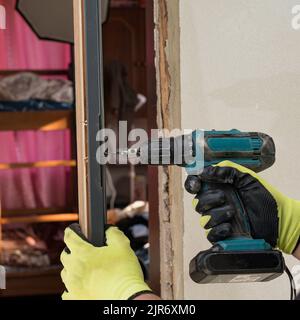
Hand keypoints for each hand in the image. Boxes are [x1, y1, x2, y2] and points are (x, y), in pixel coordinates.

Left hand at [61, 224, 150, 299]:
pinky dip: (72, 288)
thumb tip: (109, 230)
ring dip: (71, 268)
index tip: (73, 230)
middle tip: (83, 251)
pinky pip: (67, 292)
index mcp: (82, 253)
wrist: (125, 299)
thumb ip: (113, 233)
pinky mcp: (75, 299)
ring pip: (65, 273)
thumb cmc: (124, 273)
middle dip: (71, 250)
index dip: (71, 231)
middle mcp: (73, 268)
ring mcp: (72, 286)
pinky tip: (81, 286)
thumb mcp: (123, 245)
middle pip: (65, 255)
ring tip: (84, 269)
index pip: (69, 237)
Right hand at [185, 161, 299, 254]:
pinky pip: (210, 234)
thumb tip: (205, 171)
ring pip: (203, 219)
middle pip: (197, 202)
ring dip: (216, 215)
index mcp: (219, 187)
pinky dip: (218, 230)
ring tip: (232, 212)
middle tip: (223, 197)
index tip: (197, 183)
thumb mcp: (248, 178)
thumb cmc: (266, 197)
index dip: (192, 184)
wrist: (280, 220)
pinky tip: (229, 226)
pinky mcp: (223, 234)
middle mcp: (216, 203)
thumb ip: (227, 171)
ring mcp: (219, 219)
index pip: (197, 185)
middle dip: (208, 199)